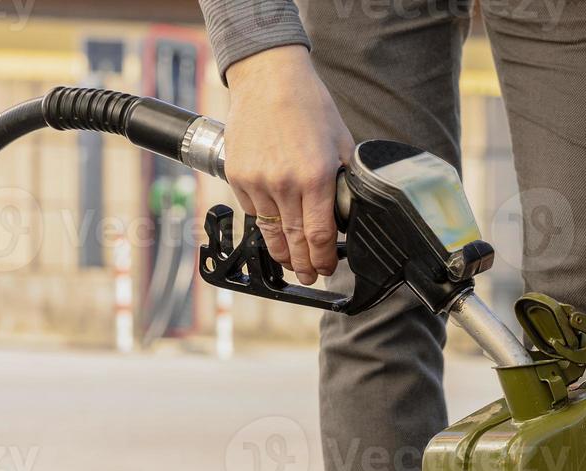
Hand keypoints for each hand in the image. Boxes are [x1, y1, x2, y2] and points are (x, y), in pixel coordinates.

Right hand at [225, 45, 354, 284]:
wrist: (269, 79)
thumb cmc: (310, 107)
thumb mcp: (342, 144)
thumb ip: (345, 181)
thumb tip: (348, 212)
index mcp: (316, 177)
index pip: (320, 235)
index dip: (324, 258)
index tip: (326, 267)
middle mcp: (284, 183)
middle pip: (294, 240)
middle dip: (304, 264)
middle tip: (309, 276)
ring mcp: (257, 181)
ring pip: (270, 232)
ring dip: (282, 253)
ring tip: (291, 264)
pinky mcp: (237, 176)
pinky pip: (253, 212)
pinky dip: (264, 226)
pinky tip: (274, 233)